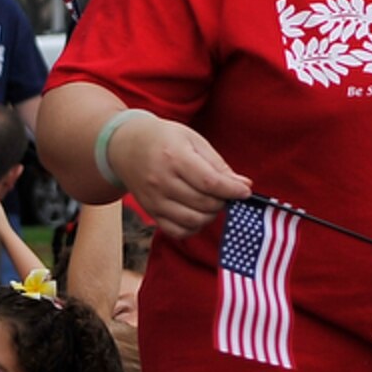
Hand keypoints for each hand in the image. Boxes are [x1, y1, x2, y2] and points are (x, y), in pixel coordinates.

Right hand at [104, 114, 250, 238]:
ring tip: (213, 202)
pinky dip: (193, 228)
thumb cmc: (164, 139)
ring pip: (192, 221)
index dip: (232, 190)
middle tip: (227, 194)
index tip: (245, 192)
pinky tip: (198, 214)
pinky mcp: (150, 212)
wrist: (125, 146)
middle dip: (223, 202)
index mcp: (174, 157)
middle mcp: (161, 181)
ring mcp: (154, 200)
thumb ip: (218, 164)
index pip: (209, 182)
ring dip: (211, 215)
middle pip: (203, 203)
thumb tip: (244, 185)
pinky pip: (176, 232)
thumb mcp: (193, 140)